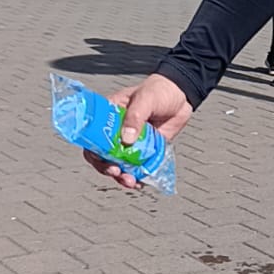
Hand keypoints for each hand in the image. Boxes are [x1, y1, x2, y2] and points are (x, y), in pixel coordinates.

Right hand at [84, 74, 193, 189]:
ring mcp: (132, 142)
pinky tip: (140, 182)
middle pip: (103, 155)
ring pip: (120, 164)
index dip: (93, 151)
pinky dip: (138, 176)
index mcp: (110, 116)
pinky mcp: (146, 150)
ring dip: (122, 176)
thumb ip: (135, 117)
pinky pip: (138, 166)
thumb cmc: (158, 90)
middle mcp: (117, 131)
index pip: (93, 136)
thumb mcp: (145, 99)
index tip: (101, 159)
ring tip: (131, 182)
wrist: (181, 95)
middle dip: (107, 168)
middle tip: (116, 173)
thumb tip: (127, 139)